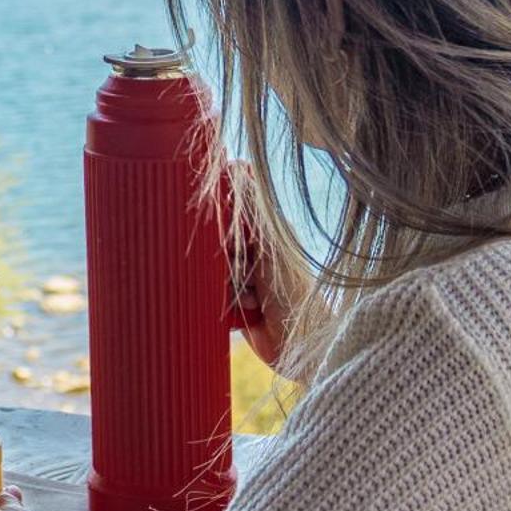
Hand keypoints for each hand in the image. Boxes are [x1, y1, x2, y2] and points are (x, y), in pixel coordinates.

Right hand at [229, 163, 309, 368]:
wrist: (299, 344)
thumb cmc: (293, 291)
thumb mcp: (269, 245)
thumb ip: (251, 208)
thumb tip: (236, 165)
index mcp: (266, 230)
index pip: (232, 206)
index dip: (220, 214)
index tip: (220, 229)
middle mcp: (254, 250)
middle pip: (216, 239)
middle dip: (222, 258)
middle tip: (244, 272)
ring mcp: (244, 276)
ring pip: (210, 268)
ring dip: (225, 284)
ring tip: (251, 296)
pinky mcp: (235, 301)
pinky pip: (211, 293)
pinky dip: (223, 302)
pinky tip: (246, 310)